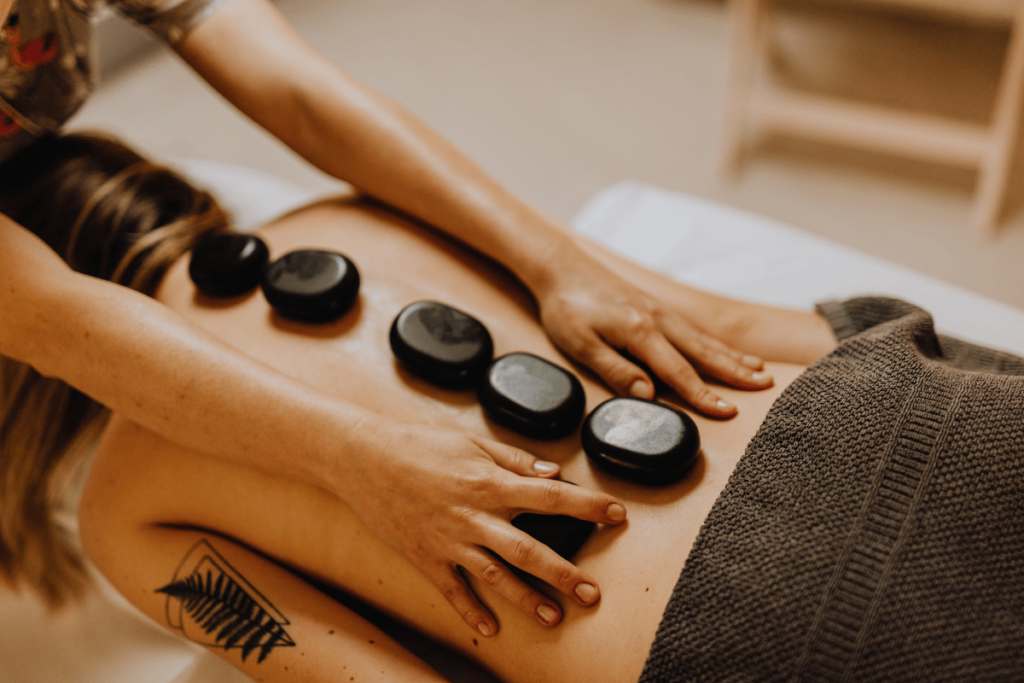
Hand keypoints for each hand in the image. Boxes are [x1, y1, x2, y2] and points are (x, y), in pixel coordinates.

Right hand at [339, 417, 625, 636]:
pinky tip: (490, 629)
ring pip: (496, 576)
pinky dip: (470, 612)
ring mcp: (449, 541)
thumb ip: (514, 459)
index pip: (550, 496)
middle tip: (593, 593)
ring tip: (555, 618)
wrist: (363, 459)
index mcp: (489, 482)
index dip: (587, 505)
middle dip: (564, 573)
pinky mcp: (426, 557)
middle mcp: (474, 516)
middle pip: (528, 549)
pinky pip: (452, 590)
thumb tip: (553, 472)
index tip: (617, 514)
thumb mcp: (471, 441)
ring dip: (527, 599)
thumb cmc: (418, 444)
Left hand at [534, 244, 771, 416]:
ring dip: (732, 357)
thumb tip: (649, 396)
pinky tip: (726, 351)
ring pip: (703, 339)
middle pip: (703, 352)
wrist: (563, 267)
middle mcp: (657, 320)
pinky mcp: (655, 308)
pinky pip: (693, 329)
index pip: (678, 371)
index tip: (728, 412)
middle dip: (735, 372)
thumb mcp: (581, 344)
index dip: (703, 395)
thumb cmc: (567, 308)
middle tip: (766, 387)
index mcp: (640, 332)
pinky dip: (715, 343)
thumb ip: (616, 370)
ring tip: (760, 371)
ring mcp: (660, 312)